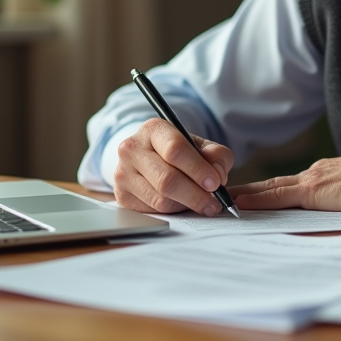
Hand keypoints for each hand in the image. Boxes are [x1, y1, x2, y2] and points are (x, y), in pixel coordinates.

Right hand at [112, 118, 234, 215]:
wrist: (151, 158)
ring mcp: (123, 173)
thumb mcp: (201, 146)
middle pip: (167, 179)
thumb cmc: (179, 151)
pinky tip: (182, 204)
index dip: (197, 169)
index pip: (175, 149)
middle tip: (214, 203)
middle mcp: (132, 148)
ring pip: (160, 199)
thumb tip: (218, 175)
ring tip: (202, 203)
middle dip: (196, 195)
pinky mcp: (122, 196)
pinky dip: (173, 211)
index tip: (215, 183)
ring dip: (186, 205)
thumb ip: (216, 155)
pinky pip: (153, 211)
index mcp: (153, 129)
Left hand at [230, 152, 340, 211]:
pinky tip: (241, 204)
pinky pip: (278, 197)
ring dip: (247, 195)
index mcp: (323, 176)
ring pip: (271, 189)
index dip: (269, 190)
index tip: (251, 195)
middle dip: (249, 191)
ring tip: (225, 200)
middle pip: (274, 185)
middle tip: (225, 195)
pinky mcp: (311, 191)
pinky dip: (258, 200)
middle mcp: (313, 174)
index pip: (289, 185)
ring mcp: (310, 181)